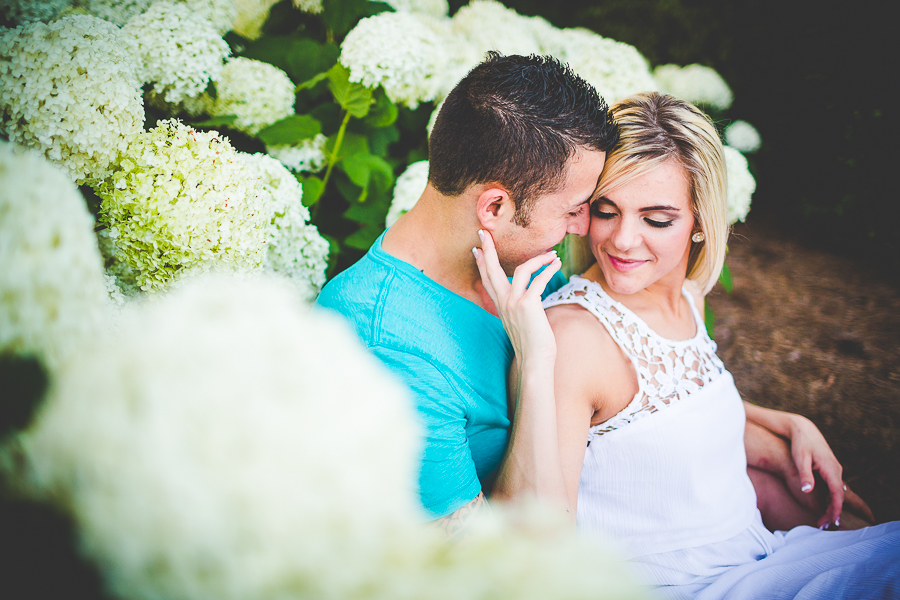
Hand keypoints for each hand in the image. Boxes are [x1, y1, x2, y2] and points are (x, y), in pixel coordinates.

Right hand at [472, 229, 560, 364]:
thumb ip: (518, 309)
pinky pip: (539, 280)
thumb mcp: (521, 323)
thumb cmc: (532, 344)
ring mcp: (514, 303)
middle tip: (483, 233)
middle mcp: (504, 302)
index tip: (476, 249)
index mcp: (501, 306)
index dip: (482, 263)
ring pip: (521, 269)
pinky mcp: (528, 304)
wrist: (534, 360)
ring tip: (552, 254)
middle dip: (488, 250)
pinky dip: (549, 269)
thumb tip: (528, 299)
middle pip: (492, 270)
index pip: (487, 280)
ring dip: (538, 259)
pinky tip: (556, 263)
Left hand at [784, 415, 872, 526]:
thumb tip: (806, 491)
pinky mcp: (829, 469)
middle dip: (832, 512)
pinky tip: (822, 508)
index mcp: (830, 468)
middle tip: (822, 526)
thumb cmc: (800, 443)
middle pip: (838, 496)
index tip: (832, 521)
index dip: (835, 509)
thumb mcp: (800, 458)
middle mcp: (836, 469)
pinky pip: (833, 487)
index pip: (837, 493)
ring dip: (831, 507)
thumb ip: (804, 474)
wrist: (803, 429)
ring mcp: (834, 469)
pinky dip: (829, 499)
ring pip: (837, 492)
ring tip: (822, 521)